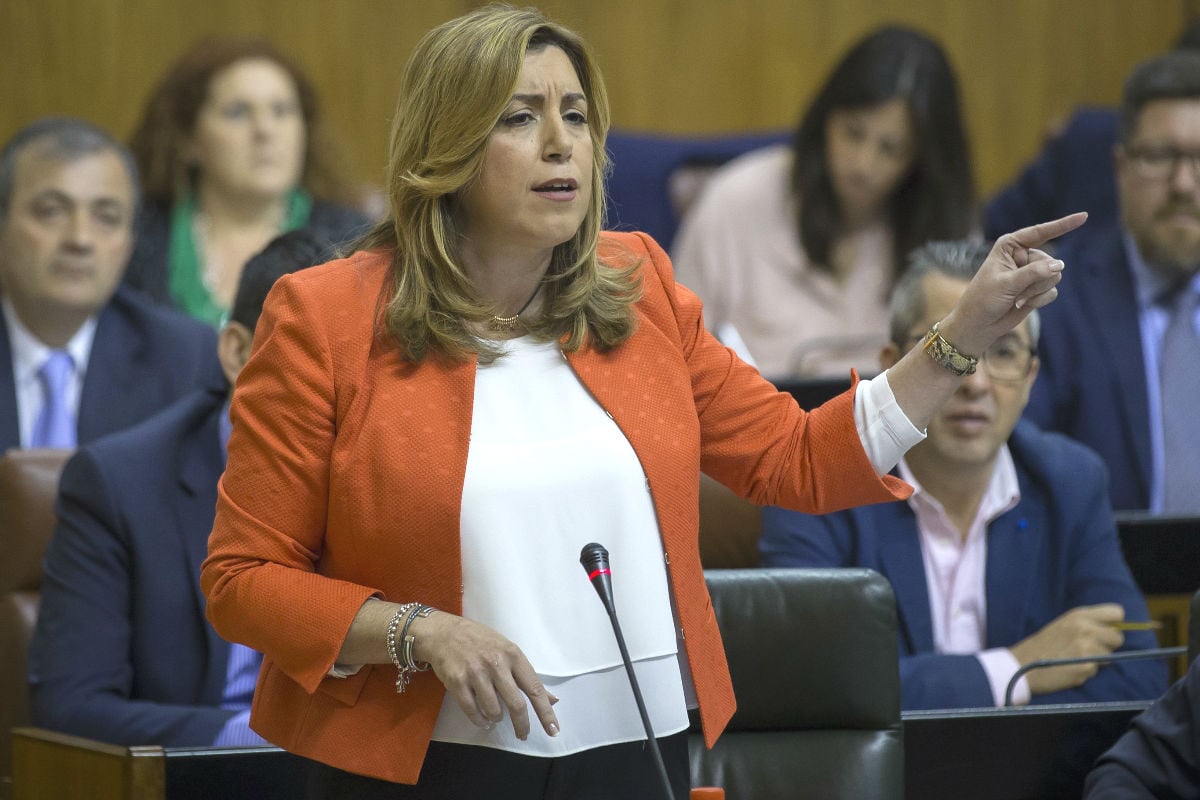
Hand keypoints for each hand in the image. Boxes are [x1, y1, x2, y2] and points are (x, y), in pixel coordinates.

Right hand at [410, 612, 559, 739]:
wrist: (444, 633)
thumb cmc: (480, 641)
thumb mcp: (508, 651)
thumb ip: (528, 676)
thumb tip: (552, 699)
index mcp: (513, 655)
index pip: (534, 688)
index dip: (545, 712)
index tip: (553, 730)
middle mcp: (496, 664)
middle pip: (516, 704)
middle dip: (522, 725)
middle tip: (522, 734)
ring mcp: (475, 673)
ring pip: (493, 710)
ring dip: (496, 718)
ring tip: (494, 716)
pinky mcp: (457, 682)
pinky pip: (472, 711)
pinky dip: (480, 720)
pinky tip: (482, 719)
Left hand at [939, 212, 1087, 354]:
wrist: (979, 325)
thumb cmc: (984, 299)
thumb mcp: (1007, 283)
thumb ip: (1034, 273)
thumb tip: (1061, 265)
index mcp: (1010, 246)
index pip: (1040, 232)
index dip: (1062, 225)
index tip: (1084, 216)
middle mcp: (1023, 256)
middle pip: (1050, 262)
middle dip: (1036, 280)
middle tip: (1015, 292)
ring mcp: (1031, 272)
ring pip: (1054, 277)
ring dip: (1036, 291)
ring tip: (1016, 299)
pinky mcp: (1036, 288)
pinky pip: (1052, 291)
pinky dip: (1039, 300)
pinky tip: (1022, 305)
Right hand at [1009, 603, 1124, 695]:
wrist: (1021, 665)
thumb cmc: (1043, 645)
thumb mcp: (1063, 624)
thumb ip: (1087, 623)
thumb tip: (1115, 630)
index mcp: (1079, 615)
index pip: (1116, 613)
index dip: (1114, 624)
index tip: (1105, 631)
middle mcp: (1085, 629)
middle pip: (1118, 637)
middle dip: (1107, 645)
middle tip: (1088, 649)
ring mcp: (1087, 649)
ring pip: (1109, 656)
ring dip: (1097, 660)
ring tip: (1076, 659)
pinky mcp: (1086, 668)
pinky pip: (1097, 670)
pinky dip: (1087, 671)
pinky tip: (1071, 669)